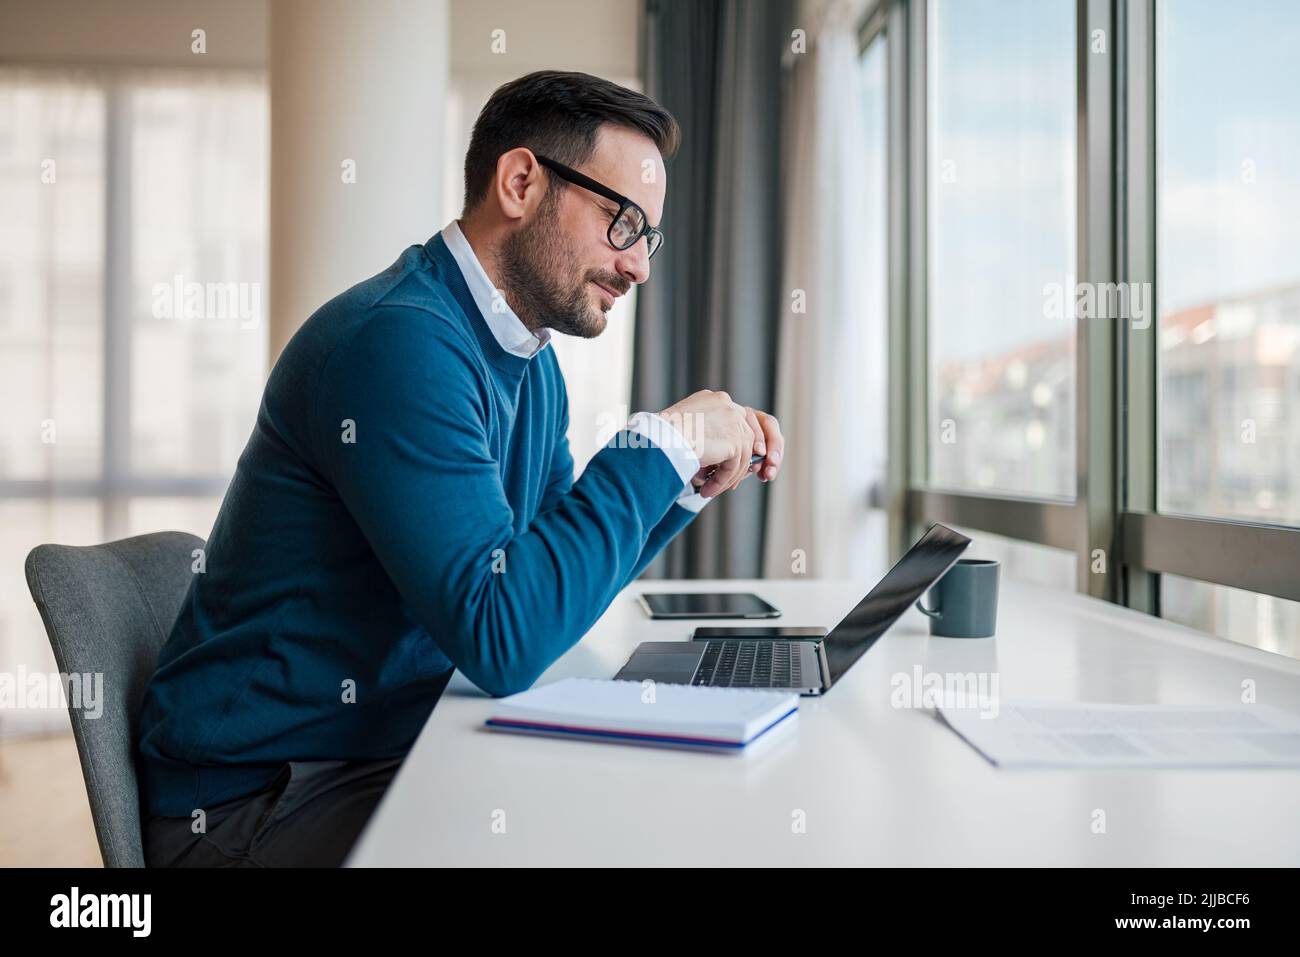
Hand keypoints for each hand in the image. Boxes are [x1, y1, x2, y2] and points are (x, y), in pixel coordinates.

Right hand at [658, 391, 781, 498]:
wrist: (660, 437)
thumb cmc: (662, 434)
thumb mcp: (686, 426)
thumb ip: (705, 432)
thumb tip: (715, 455)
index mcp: (715, 400)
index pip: (734, 422)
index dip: (732, 446)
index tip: (723, 464)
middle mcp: (727, 405)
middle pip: (744, 437)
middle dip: (736, 462)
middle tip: (725, 481)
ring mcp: (733, 421)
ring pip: (741, 455)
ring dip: (726, 477)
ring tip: (709, 490)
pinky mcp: (735, 439)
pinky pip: (734, 467)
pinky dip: (721, 482)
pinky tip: (707, 491)